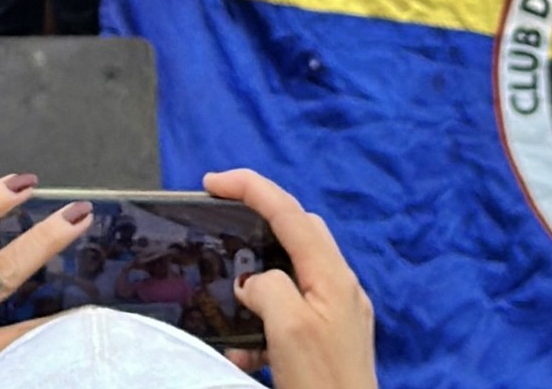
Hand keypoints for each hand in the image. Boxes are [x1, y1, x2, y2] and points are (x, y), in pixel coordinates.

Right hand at [203, 168, 377, 388]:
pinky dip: (265, 321)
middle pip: (295, 232)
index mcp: (332, 276)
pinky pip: (292, 312)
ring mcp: (338, 315)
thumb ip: (267, 287)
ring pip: (291, 273)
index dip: (249, 187)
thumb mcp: (288, 328)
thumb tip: (255, 284)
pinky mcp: (330, 342)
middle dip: (255, 223)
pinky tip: (245, 351)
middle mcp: (340, 288)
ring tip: (229, 304)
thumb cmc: (322, 384)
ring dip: (256, 282)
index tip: (211, 183)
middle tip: (220, 228)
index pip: (288, 211)